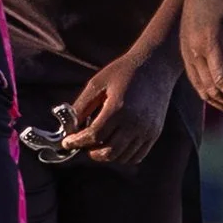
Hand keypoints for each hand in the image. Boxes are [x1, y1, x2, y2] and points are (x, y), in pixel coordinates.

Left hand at [65, 42, 180, 164]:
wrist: (156, 65)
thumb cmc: (123, 72)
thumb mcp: (97, 84)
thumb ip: (81, 106)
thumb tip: (68, 128)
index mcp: (119, 108)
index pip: (94, 136)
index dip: (77, 142)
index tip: (66, 142)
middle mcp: (135, 123)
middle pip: (108, 152)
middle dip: (90, 152)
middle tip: (82, 144)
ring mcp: (147, 130)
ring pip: (121, 157)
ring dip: (105, 155)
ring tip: (98, 143)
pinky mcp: (154, 133)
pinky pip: (136, 156)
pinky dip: (122, 156)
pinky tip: (113, 144)